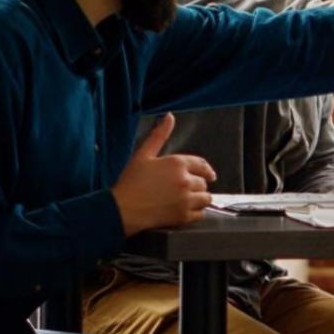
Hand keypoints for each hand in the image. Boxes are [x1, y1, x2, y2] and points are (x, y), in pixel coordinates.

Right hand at [111, 114, 216, 234]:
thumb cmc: (130, 182)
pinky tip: (185, 211)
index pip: (202, 165)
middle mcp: (185, 180)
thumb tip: (169, 116)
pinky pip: (201, 214)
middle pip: (203, 183)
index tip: (210, 175)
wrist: (123, 209)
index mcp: (177, 163)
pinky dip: (196, 213)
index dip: (207, 170)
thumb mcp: (143, 154)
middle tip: (185, 190)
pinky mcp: (184, 216)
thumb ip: (159, 135)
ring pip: (205, 198)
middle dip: (196, 185)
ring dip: (199, 199)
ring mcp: (186, 199)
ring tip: (187, 200)